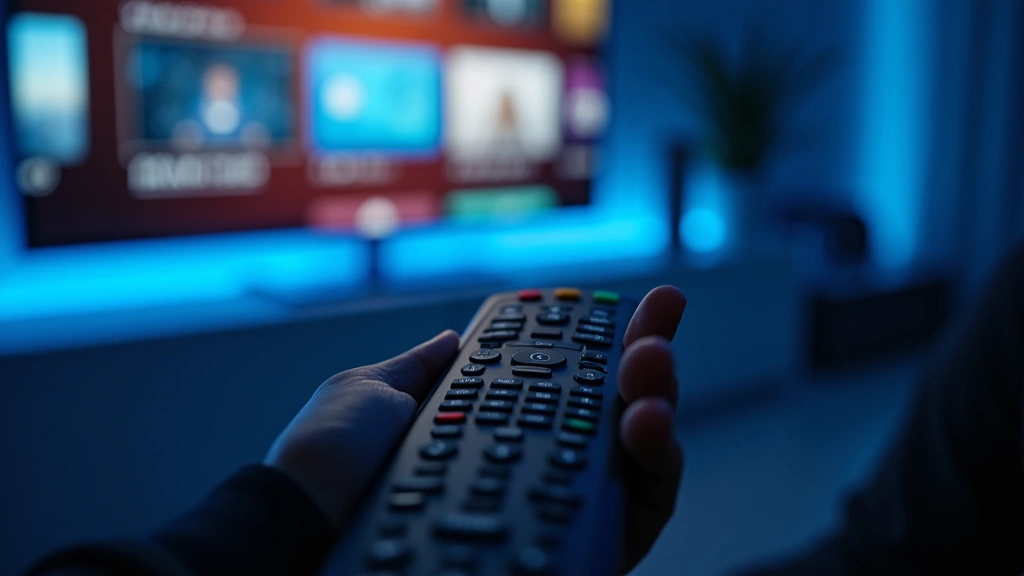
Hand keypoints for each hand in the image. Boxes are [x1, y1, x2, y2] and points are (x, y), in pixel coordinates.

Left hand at [265, 286, 686, 569]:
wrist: (304, 526)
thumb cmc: (330, 460)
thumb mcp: (371, 391)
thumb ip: (422, 368)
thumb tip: (449, 338)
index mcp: (491, 428)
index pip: (568, 382)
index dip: (608, 344)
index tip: (640, 305)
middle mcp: (532, 467)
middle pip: (615, 415)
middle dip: (649, 364)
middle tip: (654, 336)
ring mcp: (553, 509)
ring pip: (640, 458)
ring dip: (659, 403)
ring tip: (650, 370)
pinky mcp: (574, 552)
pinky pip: (639, 513)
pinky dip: (655, 465)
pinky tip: (644, 425)